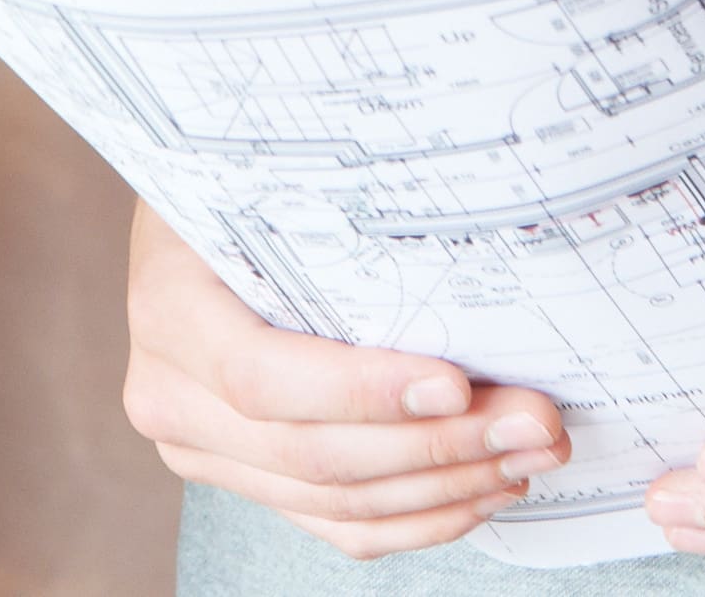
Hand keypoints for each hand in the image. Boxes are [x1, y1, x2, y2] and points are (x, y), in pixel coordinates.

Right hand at [123, 205, 569, 556]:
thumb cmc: (244, 187)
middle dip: (440, 445)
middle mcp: (171, 396)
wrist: (196, 226)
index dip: (361, 392)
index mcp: (169, 311)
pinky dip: (417, 518)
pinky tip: (482, 489)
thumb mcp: (266, 178)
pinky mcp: (246, 481)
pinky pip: (337, 526)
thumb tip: (465, 237)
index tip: (455, 384)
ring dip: (446, 487)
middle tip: (534, 421)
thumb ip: (332, 218)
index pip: (261, 378)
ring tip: (528, 452)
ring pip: (336, 503)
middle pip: (313, 455)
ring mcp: (203, 450)